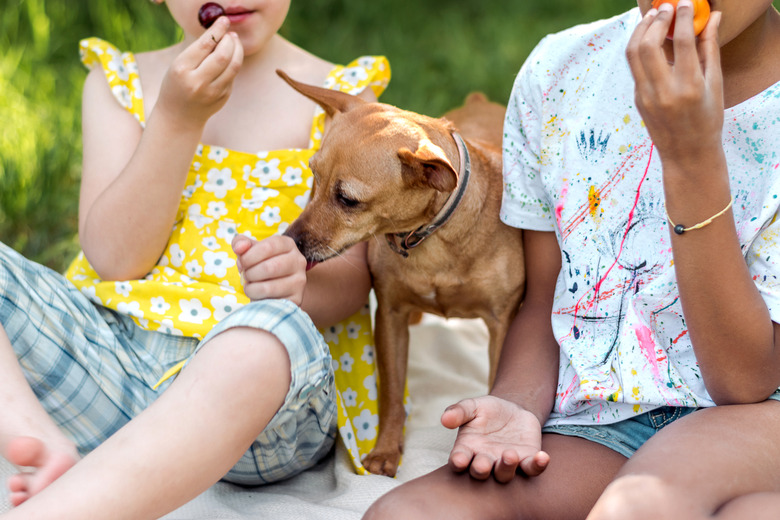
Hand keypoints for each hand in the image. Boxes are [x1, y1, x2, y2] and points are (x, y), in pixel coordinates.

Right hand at [157, 17, 243, 127]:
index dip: (217, 30)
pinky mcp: (223, 98)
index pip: (204, 45)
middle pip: (223, 55)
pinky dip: (233, 64)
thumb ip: (198, 51)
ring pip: (233, 66)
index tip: (224, 21)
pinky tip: (230, 58)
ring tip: (235, 42)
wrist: (179, 117)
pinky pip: (232, 76)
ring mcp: (212, 92)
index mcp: (182, 69)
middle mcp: (198, 82)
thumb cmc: (177, 84)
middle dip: (230, 41)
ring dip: (238, 51)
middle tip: (230, 34)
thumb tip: (220, 32)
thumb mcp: (179, 65)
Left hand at [232, 234, 307, 305]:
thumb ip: (241, 243)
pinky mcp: (296, 298)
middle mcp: (298, 261)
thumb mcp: (250, 251)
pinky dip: (258, 299)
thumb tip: (239, 247)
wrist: (277, 288)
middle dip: (250, 273)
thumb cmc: (260, 265)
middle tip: (246, 276)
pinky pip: (271, 301)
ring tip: (250, 286)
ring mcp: (299, 281)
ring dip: (251, 288)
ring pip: (269, 287)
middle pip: (269, 267)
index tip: (242, 262)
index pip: (269, 246)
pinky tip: (258, 295)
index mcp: (287, 244)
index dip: (249, 256)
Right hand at [441, 395, 549, 482]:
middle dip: (481, 469)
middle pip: (480, 473)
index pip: (459, 461)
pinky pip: (531, 469)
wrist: (514, 411)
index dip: (458, 462)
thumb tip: (444, 419)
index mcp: (467, 449)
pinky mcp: (526, 461)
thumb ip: (459, 411)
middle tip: (483, 463)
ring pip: (505, 474)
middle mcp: (485, 461)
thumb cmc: (489, 411)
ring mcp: (506, 464)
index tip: (459, 459)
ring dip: (507, 468)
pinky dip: (538, 465)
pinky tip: (542, 456)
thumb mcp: (473, 406)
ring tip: (510, 454)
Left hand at [626, 2, 722, 166]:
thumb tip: (713, 17)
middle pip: (648, 45)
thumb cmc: (708, 119)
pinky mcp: (637, 99)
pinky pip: (635, 67)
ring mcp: (646, 96)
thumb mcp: (715, 85)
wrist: (687, 154)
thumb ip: (710, 49)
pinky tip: (650, 37)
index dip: (683, 17)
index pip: (681, 41)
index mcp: (689, 86)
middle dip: (656, 20)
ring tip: (653, 17)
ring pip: (633, 54)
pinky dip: (640, 48)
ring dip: (640, 30)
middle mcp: (663, 91)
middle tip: (666, 7)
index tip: (686, 3)